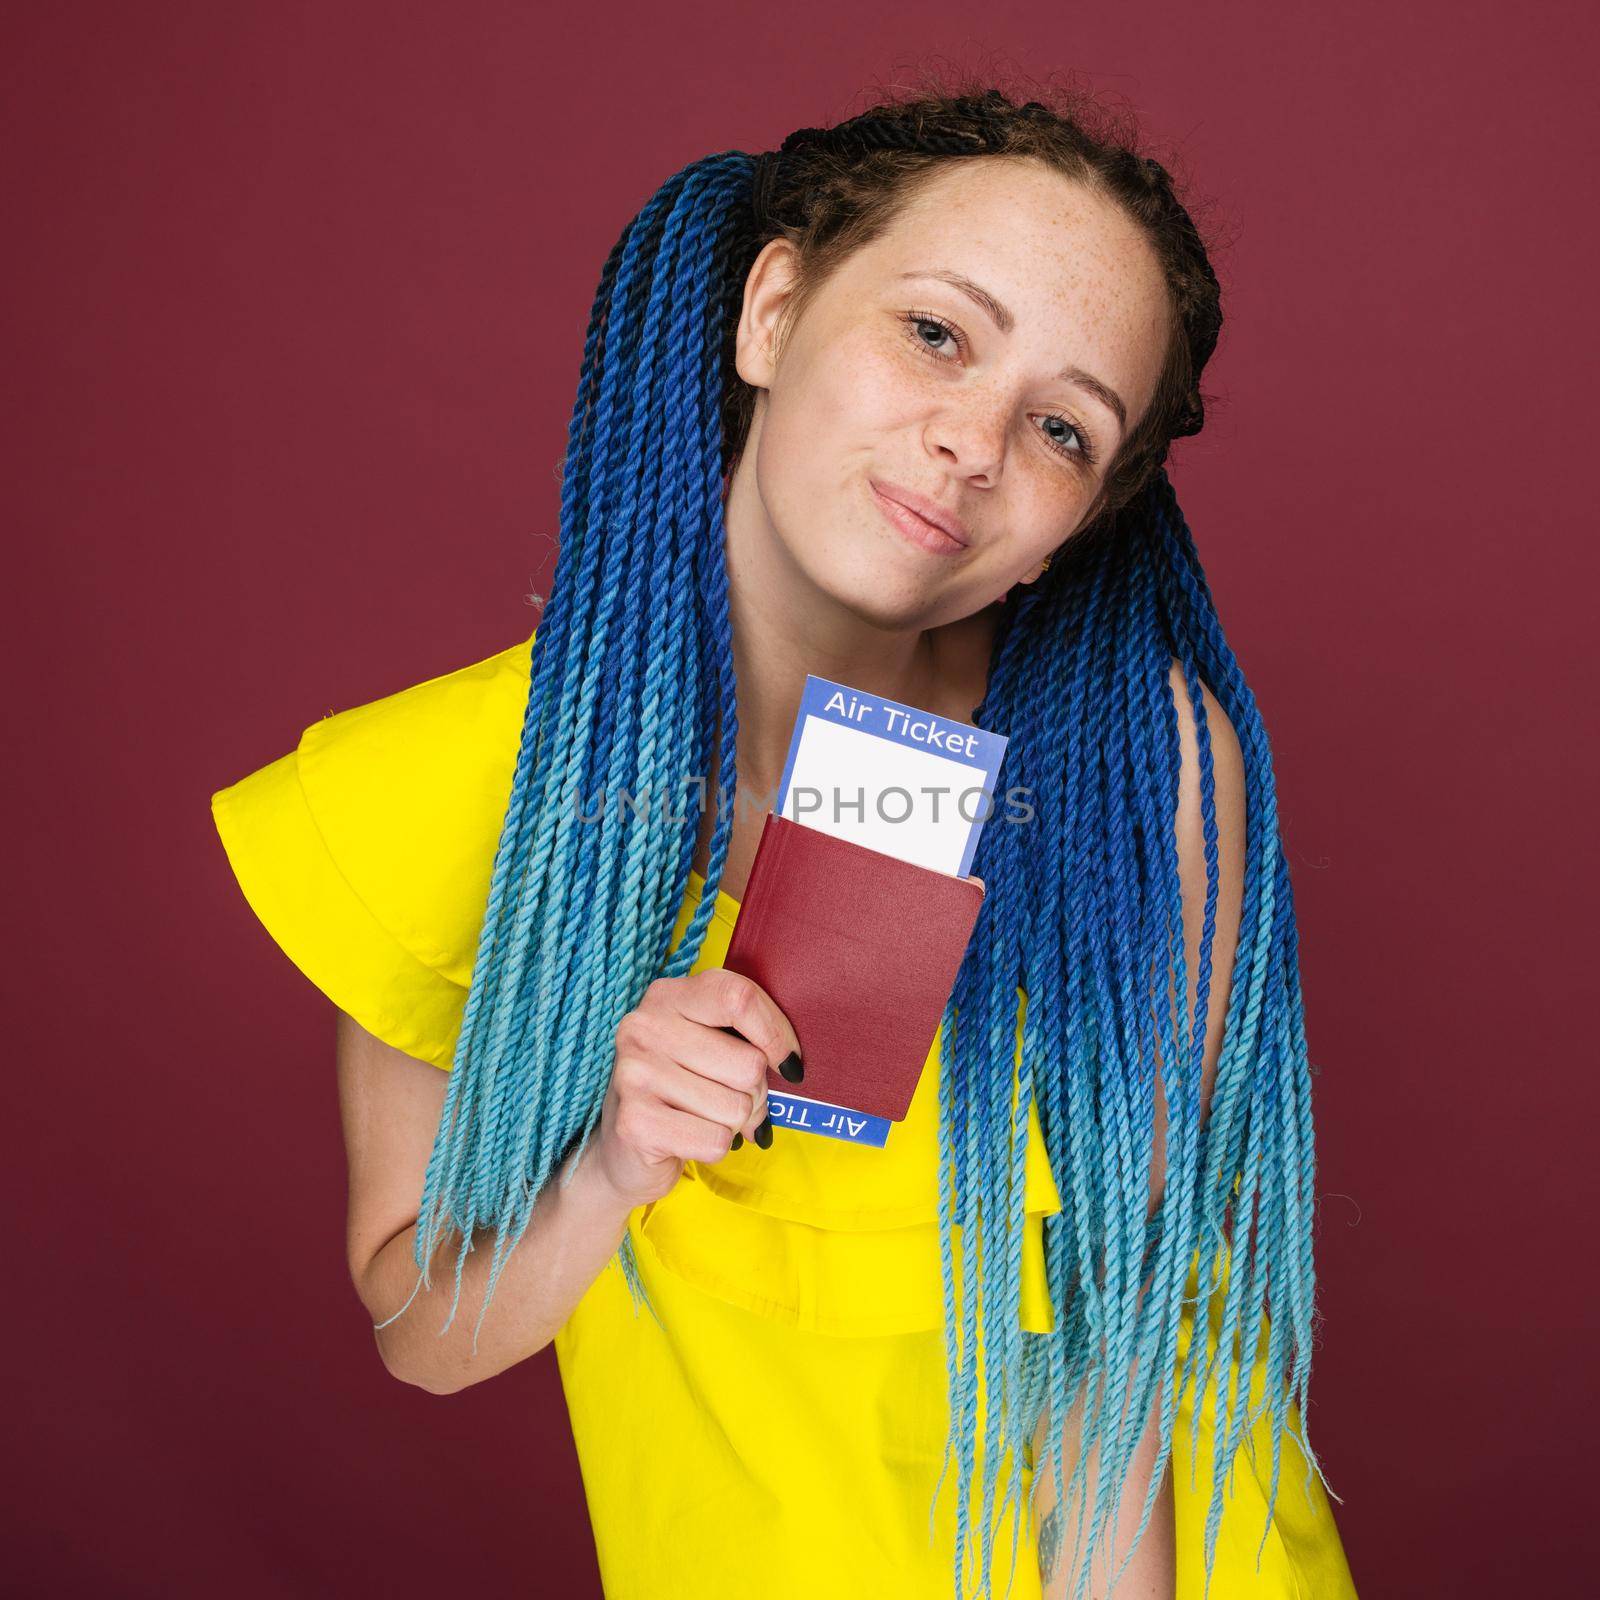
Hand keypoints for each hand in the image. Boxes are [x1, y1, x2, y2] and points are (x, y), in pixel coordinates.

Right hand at [590, 969, 802, 1208]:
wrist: (623, 1151)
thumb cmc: (682, 1089)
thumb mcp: (708, 1045)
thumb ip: (745, 1037)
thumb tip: (791, 1066)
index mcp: (668, 997)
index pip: (739, 998)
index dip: (776, 1034)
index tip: (787, 1062)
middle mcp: (644, 1026)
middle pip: (748, 1063)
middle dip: (755, 1094)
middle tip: (730, 1100)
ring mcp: (634, 1073)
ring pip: (737, 1108)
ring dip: (734, 1124)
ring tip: (705, 1119)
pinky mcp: (634, 1122)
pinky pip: (716, 1140)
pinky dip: (715, 1148)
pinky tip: (688, 1139)